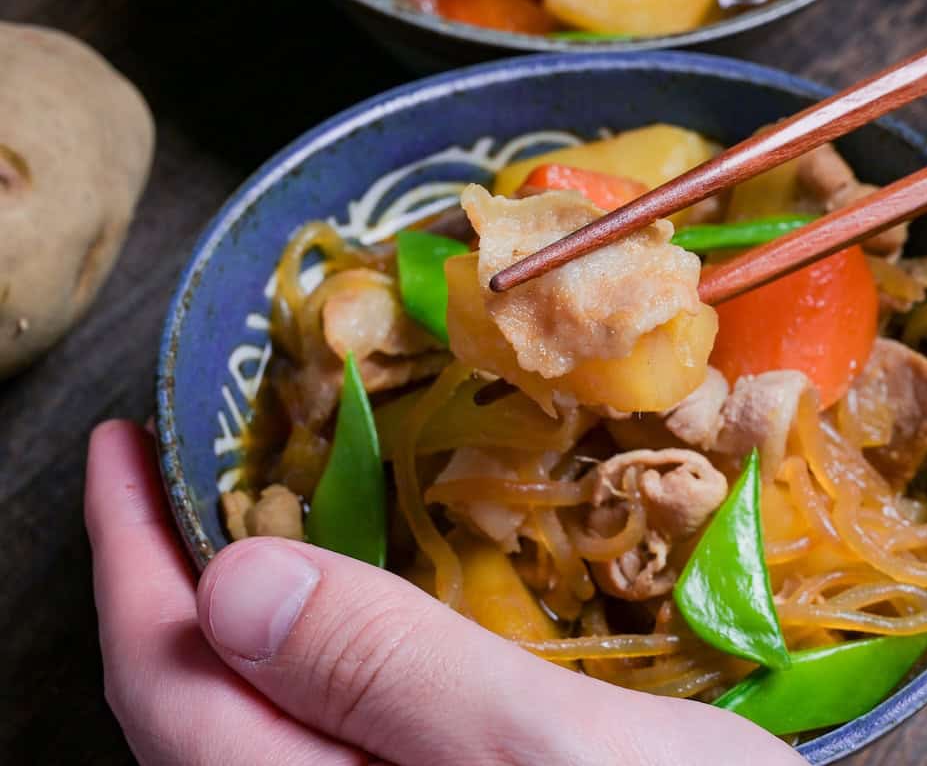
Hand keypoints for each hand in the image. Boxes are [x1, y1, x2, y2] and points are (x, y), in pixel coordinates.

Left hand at [86, 420, 801, 764]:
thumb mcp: (549, 750)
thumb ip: (394, 676)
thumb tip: (236, 583)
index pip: (173, 684)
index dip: (132, 557)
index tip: (122, 445)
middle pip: (202, 707)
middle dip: (176, 578)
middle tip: (183, 468)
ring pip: (267, 720)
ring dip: (247, 612)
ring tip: (259, 515)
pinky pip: (336, 729)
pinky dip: (326, 653)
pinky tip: (363, 608)